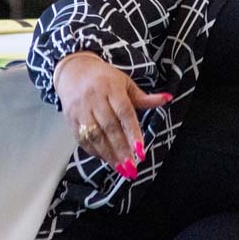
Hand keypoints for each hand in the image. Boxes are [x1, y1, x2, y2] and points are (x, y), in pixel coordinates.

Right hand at [53, 52, 171, 176]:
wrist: (74, 70)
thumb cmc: (104, 79)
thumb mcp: (126, 83)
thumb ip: (144, 97)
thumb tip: (168, 98)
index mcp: (112, 88)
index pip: (124, 112)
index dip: (133, 132)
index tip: (140, 150)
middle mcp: (95, 99)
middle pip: (109, 127)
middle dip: (121, 149)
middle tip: (132, 167)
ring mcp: (81, 109)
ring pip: (95, 136)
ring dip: (109, 154)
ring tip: (121, 168)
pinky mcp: (70, 119)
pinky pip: (82, 139)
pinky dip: (95, 152)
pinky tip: (107, 160)